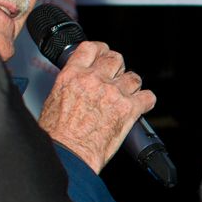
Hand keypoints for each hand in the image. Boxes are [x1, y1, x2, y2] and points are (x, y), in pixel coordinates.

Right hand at [36, 40, 155, 173]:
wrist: (68, 154)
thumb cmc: (58, 135)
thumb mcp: (53, 100)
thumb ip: (70, 85)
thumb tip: (76, 85)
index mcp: (72, 75)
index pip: (91, 48)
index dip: (101, 50)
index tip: (104, 54)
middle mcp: (94, 80)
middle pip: (115, 59)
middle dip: (118, 67)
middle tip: (116, 78)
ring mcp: (113, 93)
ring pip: (134, 77)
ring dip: (132, 85)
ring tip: (127, 96)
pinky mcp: (128, 109)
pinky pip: (148, 97)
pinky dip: (146, 101)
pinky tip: (141, 106)